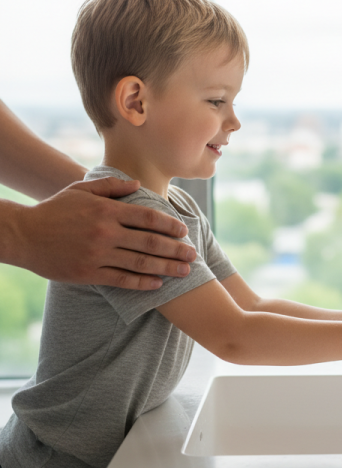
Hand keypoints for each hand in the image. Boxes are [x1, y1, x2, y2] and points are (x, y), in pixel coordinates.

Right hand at [10, 177, 195, 288]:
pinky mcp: (89, 273)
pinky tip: (158, 284)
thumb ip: (111, 186)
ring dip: (166, 268)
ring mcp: (98, 255)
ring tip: (184, 271)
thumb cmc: (55, 210)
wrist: (22, 235)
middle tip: (193, 255)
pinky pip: (122, 280)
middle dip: (176, 249)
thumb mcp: (81, 190)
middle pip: (150, 242)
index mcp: (107, 211)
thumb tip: (138, 184)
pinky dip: (142, 282)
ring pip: (140, 263)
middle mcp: (105, 233)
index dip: (169, 225)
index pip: (148, 217)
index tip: (184, 231)